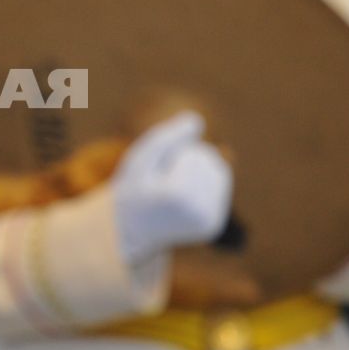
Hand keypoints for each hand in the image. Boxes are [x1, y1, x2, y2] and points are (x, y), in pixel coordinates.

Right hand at [110, 111, 232, 266]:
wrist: (129, 230)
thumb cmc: (132, 189)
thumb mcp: (139, 157)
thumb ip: (165, 136)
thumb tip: (197, 120)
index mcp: (179, 197)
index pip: (197, 153)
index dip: (175, 156)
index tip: (156, 176)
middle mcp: (198, 213)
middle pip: (210, 162)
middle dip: (187, 163)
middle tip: (161, 184)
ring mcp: (208, 223)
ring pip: (219, 172)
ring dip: (197, 172)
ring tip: (172, 189)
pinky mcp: (212, 226)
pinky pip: (220, 187)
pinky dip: (203, 185)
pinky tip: (182, 198)